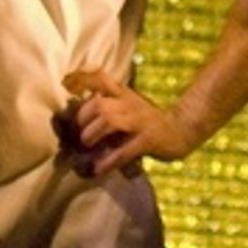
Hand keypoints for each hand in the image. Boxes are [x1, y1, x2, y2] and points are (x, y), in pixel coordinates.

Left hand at [56, 64, 199, 177]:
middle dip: (83, 118)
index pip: (102, 78)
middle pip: (100, 103)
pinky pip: (123, 151)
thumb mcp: (129, 107)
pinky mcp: (147, 140)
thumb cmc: (149, 121)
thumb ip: (110, 107)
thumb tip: (80, 116)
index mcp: (124, 95)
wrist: (181, 129)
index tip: (66, 84)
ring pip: (109, 120)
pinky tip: (98, 169)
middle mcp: (130, 104)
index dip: (83, 79)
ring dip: (92, 134)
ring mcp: (139, 121)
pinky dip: (108, 161)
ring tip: (87, 146)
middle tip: (79, 133)